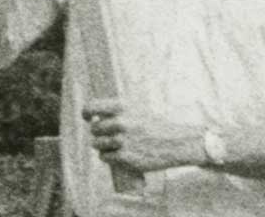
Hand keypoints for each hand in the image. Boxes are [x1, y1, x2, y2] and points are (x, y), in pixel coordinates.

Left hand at [81, 99, 200, 173]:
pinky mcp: (124, 157)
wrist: (178, 143)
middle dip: (99, 133)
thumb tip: (96, 117)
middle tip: (109, 134)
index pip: (92, 107)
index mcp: (124, 106)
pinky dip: (109, 157)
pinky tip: (118, 154)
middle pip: (94, 129)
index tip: (88, 118)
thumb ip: (120, 112)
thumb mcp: (141, 110)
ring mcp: (122, 140)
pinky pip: (105, 157)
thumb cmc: (158, 126)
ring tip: (115, 145)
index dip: (86, 113)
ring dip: (103, 146)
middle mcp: (121, 122)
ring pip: (97, 144)